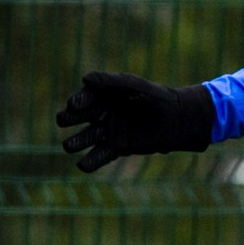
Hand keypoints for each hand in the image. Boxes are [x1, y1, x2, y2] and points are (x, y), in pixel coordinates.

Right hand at [56, 71, 215, 172]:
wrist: (178, 120)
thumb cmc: (157, 98)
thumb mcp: (134, 87)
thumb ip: (111, 82)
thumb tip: (84, 79)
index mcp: (104, 94)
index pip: (84, 97)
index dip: (78, 101)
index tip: (75, 105)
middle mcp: (102, 112)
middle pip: (78, 117)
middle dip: (69, 118)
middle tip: (65, 120)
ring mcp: (109, 131)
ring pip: (85, 137)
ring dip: (76, 141)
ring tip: (69, 145)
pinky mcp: (118, 147)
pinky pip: (99, 156)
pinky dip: (90, 162)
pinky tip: (82, 165)